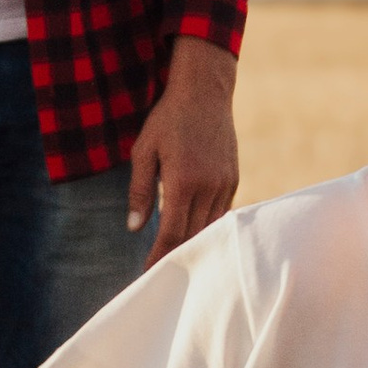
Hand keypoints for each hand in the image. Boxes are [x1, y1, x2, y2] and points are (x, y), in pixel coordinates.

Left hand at [127, 38, 239, 257]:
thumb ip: (140, 191)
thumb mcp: (144, 151)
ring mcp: (225, 184)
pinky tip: (195, 233)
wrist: (205, 92)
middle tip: (160, 274)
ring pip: (210, 227)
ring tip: (178, 260)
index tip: (148, 274)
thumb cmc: (168, 119)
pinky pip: (221, 213)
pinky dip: (207, 227)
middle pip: (193, 236)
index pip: (172, 233)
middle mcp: (208, 187)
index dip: (160, 257)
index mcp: (183, 182)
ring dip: (194, 245)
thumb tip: (135, 228)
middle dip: (176, 257)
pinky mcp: (233, 179)